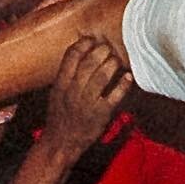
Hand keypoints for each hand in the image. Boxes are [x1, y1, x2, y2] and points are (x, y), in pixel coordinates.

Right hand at [40, 35, 131, 164]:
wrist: (60, 143)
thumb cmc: (59, 116)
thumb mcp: (56, 93)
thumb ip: (66, 75)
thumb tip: (78, 55)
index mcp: (61, 83)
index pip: (71, 56)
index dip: (83, 44)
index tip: (91, 40)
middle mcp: (73, 91)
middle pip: (89, 63)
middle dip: (100, 51)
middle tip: (108, 47)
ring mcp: (87, 103)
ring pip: (101, 76)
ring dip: (112, 64)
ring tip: (117, 59)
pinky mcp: (100, 115)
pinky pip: (114, 97)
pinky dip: (122, 85)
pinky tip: (128, 78)